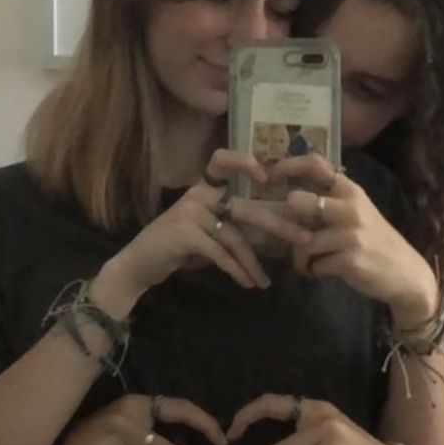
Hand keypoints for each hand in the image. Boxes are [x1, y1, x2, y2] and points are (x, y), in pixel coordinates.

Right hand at [111, 149, 312, 295]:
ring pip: (235, 236)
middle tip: (305, 240)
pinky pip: (220, 252)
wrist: (138, 265)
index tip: (268, 177)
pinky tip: (247, 283)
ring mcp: (190, 212)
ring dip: (253, 262)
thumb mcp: (206, 233)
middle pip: (245, 207)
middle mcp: (198, 195)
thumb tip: (274, 230)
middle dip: (278, 225)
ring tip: (266, 281)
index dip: (244, 162)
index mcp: (204, 189)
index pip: (222, 161)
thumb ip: (231, 226)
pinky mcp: (185, 234)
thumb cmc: (176, 249)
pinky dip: (236, 269)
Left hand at [267, 154, 437, 323]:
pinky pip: (314, 265)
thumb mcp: (354, 213)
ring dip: (300, 257)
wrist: (405, 273)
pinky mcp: (350, 259)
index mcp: (350, 190)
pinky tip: (324, 272)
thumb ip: (326, 202)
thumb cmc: (373, 241)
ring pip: (302, 242)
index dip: (286, 166)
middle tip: (291, 236)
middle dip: (286, 223)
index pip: (315, 164)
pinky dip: (313, 271)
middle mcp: (350, 206)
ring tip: (310, 262)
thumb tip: (286, 197)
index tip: (266, 177)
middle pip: (298, 202)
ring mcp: (351, 233)